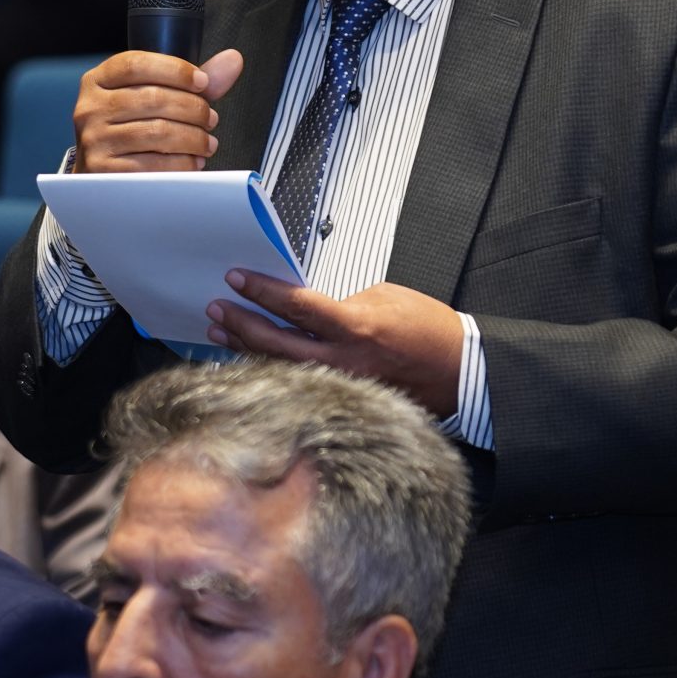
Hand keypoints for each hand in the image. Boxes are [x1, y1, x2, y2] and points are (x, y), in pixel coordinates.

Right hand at [72, 48, 244, 171]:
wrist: (102, 172)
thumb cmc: (131, 127)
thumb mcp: (152, 95)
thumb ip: (190, 80)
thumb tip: (232, 61)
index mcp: (98, 80)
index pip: (136, 64)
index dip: (175, 70)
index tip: (202, 83)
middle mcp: (90, 107)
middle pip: (152, 98)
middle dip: (193, 108)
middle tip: (211, 119)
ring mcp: (94, 139)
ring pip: (157, 131)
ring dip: (193, 138)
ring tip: (206, 142)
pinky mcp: (104, 170)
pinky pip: (153, 164)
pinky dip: (181, 163)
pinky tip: (193, 161)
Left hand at [207, 272, 464, 415]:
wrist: (460, 373)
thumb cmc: (428, 331)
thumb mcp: (384, 297)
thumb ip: (340, 302)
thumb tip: (304, 306)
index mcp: (355, 327)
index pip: (295, 306)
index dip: (261, 290)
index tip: (237, 278)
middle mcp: (343, 361)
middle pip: (275, 343)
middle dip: (240, 323)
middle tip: (216, 308)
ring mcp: (341, 385)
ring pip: (280, 368)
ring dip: (246, 348)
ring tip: (220, 332)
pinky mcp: (344, 399)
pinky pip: (298, 383)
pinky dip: (271, 369)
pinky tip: (250, 359)